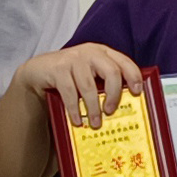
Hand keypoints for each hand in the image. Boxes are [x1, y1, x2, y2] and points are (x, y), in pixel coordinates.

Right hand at [19, 43, 142, 129]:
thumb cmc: (71, 78)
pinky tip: (77, 120)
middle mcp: (90, 52)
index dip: (133, 76)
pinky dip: (75, 109)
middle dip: (114, 95)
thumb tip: (127, 108)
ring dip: (93, 108)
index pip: (124, 61)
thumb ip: (105, 83)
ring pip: (89, 86)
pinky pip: (70, 92)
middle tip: (112, 111)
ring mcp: (73, 59)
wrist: (39, 71)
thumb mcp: (91, 75)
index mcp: (103, 53)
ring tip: (96, 123)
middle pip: (111, 72)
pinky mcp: (58, 68)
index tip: (137, 93)